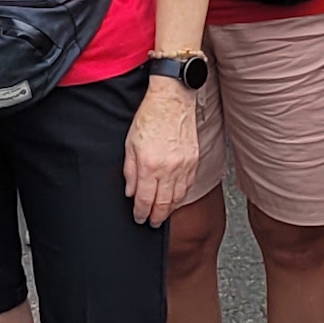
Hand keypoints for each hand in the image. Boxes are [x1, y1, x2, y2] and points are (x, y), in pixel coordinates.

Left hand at [122, 80, 199, 224]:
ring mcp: (183, 165)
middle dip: (156, 217)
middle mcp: (168, 168)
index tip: (139, 218)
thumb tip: (130, 191)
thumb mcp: (130, 144)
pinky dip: (181, 196)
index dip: (141, 213)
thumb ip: (129, 171)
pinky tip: (175, 198)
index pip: (144, 200)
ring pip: (178, 198)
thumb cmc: (149, 117)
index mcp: (149, 165)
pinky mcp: (194, 160)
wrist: (172, 100)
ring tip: (162, 214)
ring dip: (169, 210)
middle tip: (151, 222)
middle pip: (163, 204)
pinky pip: (188, 185)